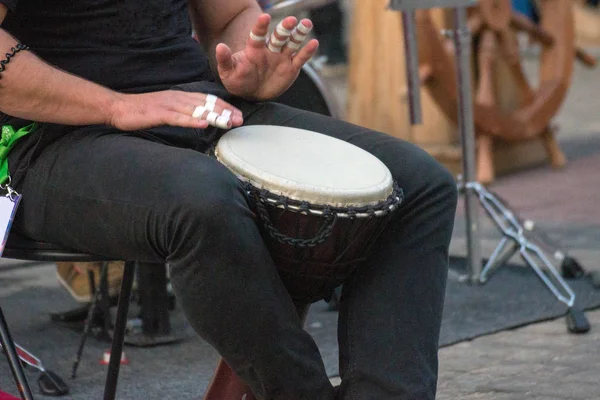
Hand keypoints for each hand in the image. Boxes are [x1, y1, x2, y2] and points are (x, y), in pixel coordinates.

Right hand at [108, 90, 243, 130]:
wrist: (119, 108)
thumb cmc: (144, 111)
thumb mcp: (168, 109)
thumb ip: (184, 112)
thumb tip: (201, 119)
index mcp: (180, 96)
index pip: (208, 100)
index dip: (224, 107)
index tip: (238, 115)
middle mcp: (178, 98)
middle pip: (206, 104)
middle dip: (225, 112)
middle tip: (240, 119)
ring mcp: (169, 105)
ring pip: (196, 110)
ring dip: (214, 117)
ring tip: (228, 122)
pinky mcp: (159, 113)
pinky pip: (178, 118)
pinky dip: (192, 121)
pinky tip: (204, 125)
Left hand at [216, 14, 318, 100]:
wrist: (251, 94)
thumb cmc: (238, 81)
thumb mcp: (228, 73)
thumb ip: (225, 60)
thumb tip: (219, 47)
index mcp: (255, 49)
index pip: (258, 35)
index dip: (261, 27)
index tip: (264, 17)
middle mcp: (270, 50)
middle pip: (278, 36)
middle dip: (284, 28)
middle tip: (291, 20)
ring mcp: (282, 58)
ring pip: (292, 43)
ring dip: (299, 33)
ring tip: (306, 23)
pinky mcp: (291, 68)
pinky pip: (300, 58)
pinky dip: (307, 51)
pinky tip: (314, 43)